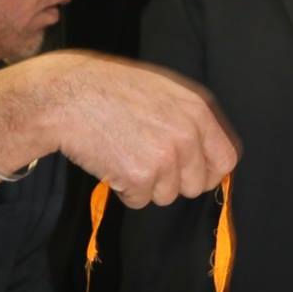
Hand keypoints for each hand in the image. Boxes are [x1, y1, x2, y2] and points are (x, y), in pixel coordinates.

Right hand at [47, 53, 238, 207]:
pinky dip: (123, 190)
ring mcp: (165, 157)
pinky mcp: (140, 177)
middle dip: (173, 181)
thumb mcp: (161, 90)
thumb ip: (189, 118)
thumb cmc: (110, 90)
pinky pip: (139, 201)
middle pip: (196, 185)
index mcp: (197, 110)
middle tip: (145, 161)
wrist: (67, 96)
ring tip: (123, 154)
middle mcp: (187, 135)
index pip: (225, 159)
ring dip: (145, 185)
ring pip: (167, 195)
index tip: (193, 175)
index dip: (209, 172)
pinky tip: (110, 162)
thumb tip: (207, 151)